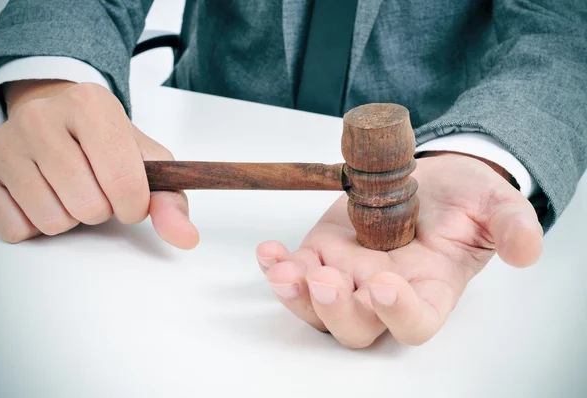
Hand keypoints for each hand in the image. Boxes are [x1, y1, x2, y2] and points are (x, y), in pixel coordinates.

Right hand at [0, 80, 198, 247]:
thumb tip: (186, 238)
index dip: (134, 204)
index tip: (131, 196)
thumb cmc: (107, 143)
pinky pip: (17, 229)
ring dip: (71, 218)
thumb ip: (171, 198)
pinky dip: (37, 224)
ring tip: (71, 190)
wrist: (60, 119)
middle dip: (102, 209)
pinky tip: (44, 196)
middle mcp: (41, 117)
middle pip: (87, 206)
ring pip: (52, 221)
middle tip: (96, 187)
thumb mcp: (148, 161)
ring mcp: (6, 144)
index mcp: (90, 104)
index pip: (123, 181)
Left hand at [256, 153, 542, 347]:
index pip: (414, 322)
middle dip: (338, 310)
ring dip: (298, 295)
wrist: (427, 176)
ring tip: (285, 269)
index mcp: (429, 290)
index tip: (386, 283)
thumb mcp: (495, 205)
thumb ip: (512, 226)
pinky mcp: (323, 251)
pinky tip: (269, 252)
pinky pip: (295, 270)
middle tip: (327, 280)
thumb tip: (527, 250)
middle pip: (356, 327)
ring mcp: (349, 274)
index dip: (398, 314)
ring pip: (317, 308)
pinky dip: (278, 265)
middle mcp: (384, 292)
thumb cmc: (463, 198)